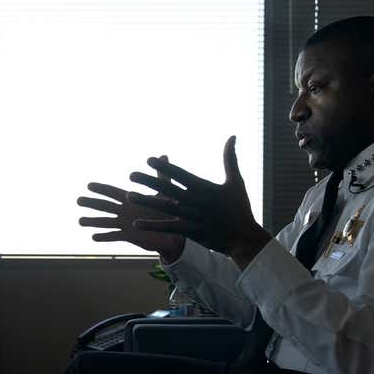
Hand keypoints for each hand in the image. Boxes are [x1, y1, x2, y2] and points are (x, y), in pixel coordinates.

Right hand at [77, 156, 184, 261]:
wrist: (173, 230)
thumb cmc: (168, 210)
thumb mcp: (164, 192)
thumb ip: (161, 177)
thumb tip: (163, 156)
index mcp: (131, 200)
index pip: (114, 192)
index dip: (102, 189)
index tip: (89, 185)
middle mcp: (125, 211)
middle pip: (105, 206)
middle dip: (91, 203)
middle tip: (78, 200)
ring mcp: (125, 224)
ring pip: (106, 222)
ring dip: (93, 221)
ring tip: (80, 221)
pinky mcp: (129, 237)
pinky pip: (114, 237)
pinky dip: (104, 237)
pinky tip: (93, 237)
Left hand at [127, 136, 271, 268]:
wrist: (244, 236)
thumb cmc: (240, 208)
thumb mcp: (236, 181)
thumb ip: (230, 159)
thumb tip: (232, 136)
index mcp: (205, 187)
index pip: (180, 175)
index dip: (164, 167)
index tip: (148, 159)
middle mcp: (196, 201)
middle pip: (168, 189)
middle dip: (148, 181)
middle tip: (131, 174)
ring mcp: (192, 217)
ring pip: (165, 207)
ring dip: (146, 201)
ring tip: (129, 195)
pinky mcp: (191, 232)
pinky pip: (169, 228)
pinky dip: (153, 225)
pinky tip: (136, 223)